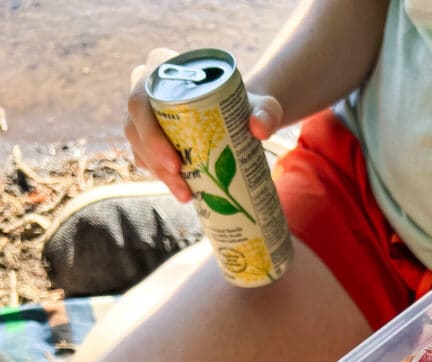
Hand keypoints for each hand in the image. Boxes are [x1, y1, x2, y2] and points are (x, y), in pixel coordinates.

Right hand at [124, 48, 283, 202]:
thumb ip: (267, 113)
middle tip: (181, 183)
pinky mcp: (147, 135)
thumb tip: (259, 129)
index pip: (141, 98)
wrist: (240, 116)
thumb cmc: (245, 105)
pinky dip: (159, 175)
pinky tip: (180, 190)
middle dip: (154, 159)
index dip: (150, 132)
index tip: (176, 162)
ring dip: (157, 173)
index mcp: (163, 68)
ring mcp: (143, 112)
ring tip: (186, 194)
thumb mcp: (262, 106)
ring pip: (137, 145)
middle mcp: (146, 87)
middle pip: (135, 127)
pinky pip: (143, 156)